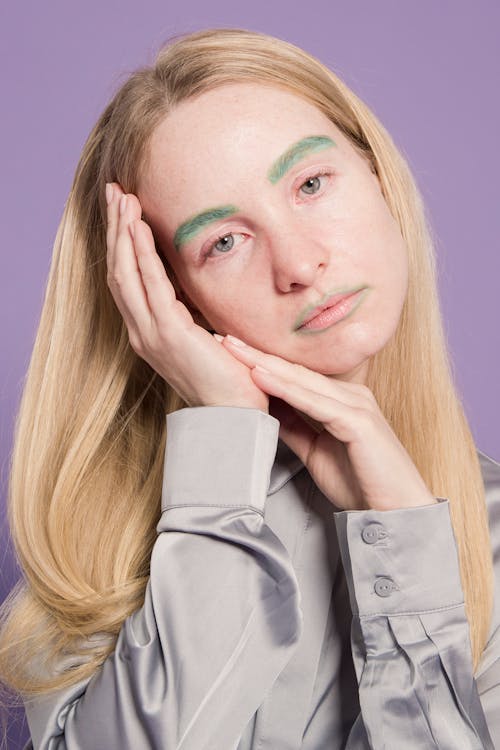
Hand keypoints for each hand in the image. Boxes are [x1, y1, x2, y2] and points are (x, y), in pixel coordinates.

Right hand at [104, 183, 268, 410]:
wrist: (235, 416)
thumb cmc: (228, 379)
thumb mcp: (206, 338)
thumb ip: (193, 314)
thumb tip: (197, 288)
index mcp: (150, 333)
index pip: (128, 281)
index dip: (122, 245)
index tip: (124, 212)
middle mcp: (142, 332)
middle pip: (119, 272)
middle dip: (115, 230)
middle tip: (115, 192)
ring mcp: (151, 335)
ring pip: (126, 275)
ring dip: (123, 234)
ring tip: (122, 199)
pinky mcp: (169, 335)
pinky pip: (151, 287)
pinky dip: (142, 255)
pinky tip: (139, 229)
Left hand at [215, 334, 437, 511]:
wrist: (394, 512)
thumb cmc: (360, 482)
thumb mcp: (316, 452)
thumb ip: (296, 428)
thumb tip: (267, 413)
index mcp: (342, 400)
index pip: (295, 376)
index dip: (261, 363)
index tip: (230, 352)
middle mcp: (351, 395)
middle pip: (295, 371)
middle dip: (257, 354)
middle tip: (223, 338)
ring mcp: (356, 406)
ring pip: (302, 381)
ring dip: (265, 364)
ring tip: (234, 350)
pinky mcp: (358, 422)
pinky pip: (315, 402)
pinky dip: (286, 389)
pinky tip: (261, 376)